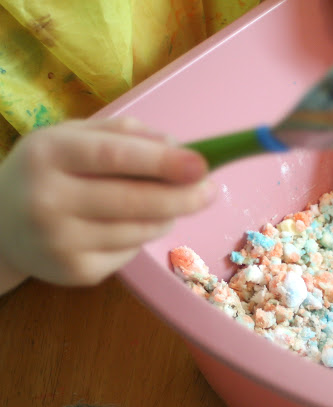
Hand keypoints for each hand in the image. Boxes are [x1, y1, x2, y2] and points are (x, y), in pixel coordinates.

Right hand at [0, 118, 213, 292]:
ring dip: (166, 216)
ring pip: (139, 230)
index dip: (162, 162)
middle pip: (133, 201)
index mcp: (48, 154)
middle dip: (183, 196)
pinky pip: (129, 252)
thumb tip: (179, 148)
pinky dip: (141, 237)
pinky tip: (124, 225)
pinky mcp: (74, 272)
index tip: (202, 164)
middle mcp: (47, 199)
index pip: (114, 157)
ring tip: (166, 203)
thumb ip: (125, 134)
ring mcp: (59, 242)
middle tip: (211, 190)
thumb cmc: (48, 171)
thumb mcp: (72, 138)